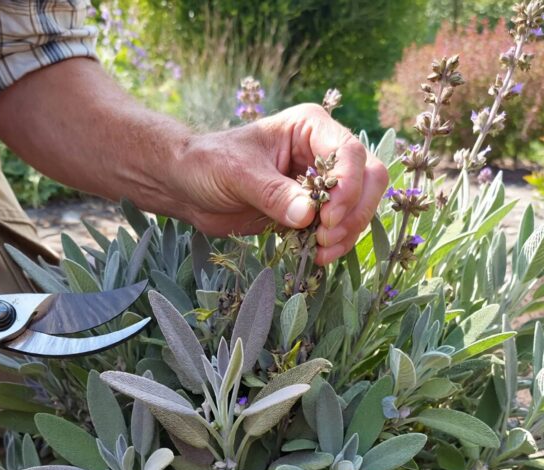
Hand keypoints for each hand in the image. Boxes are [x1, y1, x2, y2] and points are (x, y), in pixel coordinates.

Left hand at [172, 103, 388, 264]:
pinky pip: (338, 227)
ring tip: (320, 250)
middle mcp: (320, 152)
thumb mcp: (238, 174)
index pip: (349, 152)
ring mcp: (318, 183)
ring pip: (359, 205)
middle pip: (368, 178)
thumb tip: (309, 215)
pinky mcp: (310, 211)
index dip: (348, 185)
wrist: (186, 187)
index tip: (326, 216)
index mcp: (309, 127)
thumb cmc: (208, 164)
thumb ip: (273, 193)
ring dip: (347, 231)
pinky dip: (335, 243)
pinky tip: (316, 256)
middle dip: (354, 210)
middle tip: (326, 236)